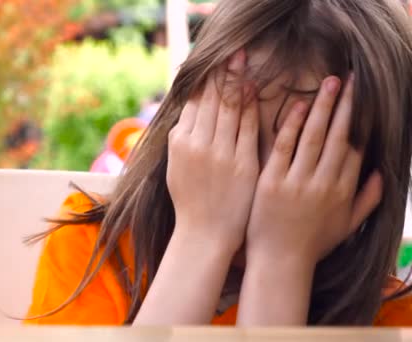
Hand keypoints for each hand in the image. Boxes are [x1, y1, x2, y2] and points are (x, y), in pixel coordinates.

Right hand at [166, 49, 258, 253]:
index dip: (204, 82)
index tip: (213, 65)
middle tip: (233, 53)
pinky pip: (247, 128)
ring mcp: (220, 153)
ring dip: (236, 82)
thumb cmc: (190, 202)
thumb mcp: (176, 167)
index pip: (193, 103)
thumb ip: (181, 139)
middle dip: (222, 74)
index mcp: (180, 143)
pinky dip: (250, 107)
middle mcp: (197, 144)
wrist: (205, 234)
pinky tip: (254, 89)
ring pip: (229, 109)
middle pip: (211, 101)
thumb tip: (188, 114)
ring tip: (243, 61)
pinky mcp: (242, 163)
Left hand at [246, 74, 383, 266]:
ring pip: (314, 137)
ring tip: (331, 83)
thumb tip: (382, 175)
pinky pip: (284, 148)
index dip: (360, 122)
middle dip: (346, 106)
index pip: (356, 148)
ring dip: (323, 108)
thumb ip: (366, 200)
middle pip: (339, 137)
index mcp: (343, 192)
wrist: (279, 262)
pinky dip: (292, 125)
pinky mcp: (272, 182)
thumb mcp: (346, 226)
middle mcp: (324, 184)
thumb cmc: (312, 244)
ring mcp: (297, 182)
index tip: (363, 99)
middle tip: (351, 79)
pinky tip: (299, 105)